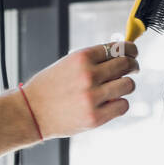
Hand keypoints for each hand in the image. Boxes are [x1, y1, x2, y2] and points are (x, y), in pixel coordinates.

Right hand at [20, 41, 138, 138]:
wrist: (31, 112)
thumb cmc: (49, 87)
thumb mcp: (67, 64)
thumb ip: (93, 59)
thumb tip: (121, 53)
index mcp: (81, 57)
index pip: (118, 47)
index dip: (130, 50)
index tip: (133, 53)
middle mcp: (88, 75)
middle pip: (126, 64)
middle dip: (133, 65)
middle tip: (132, 69)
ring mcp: (92, 97)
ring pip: (128, 85)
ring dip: (126, 85)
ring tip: (117, 88)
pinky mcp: (95, 117)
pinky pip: (123, 106)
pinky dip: (120, 103)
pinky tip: (110, 102)